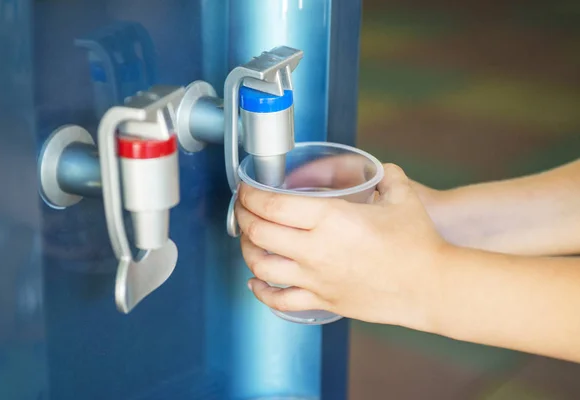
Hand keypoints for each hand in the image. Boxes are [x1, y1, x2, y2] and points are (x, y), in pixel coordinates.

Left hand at [235, 163, 450, 330]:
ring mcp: (316, 278)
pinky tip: (256, 281)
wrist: (432, 287)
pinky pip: (280, 300)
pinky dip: (261, 291)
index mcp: (330, 218)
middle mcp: (315, 249)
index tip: (246, 189)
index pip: (272, 204)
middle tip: (243, 209)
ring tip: (248, 240)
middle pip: (259, 232)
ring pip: (261, 265)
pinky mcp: (323, 301)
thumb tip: (381, 170)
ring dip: (247, 250)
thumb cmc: (418, 243)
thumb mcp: (402, 197)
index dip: (250, 194)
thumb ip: (387, 176)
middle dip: (243, 216)